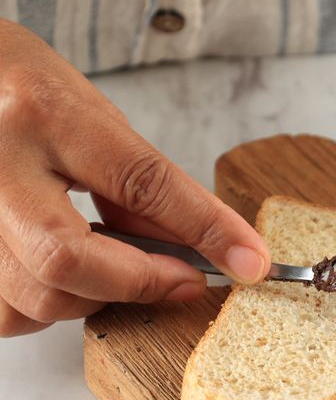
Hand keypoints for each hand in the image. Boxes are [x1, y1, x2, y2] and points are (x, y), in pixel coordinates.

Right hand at [0, 20, 269, 336]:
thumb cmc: (24, 87)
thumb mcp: (94, 118)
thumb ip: (144, 185)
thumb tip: (202, 248)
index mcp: (45, 115)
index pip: (142, 182)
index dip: (204, 229)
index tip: (247, 262)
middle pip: (66, 260)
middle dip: (137, 284)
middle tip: (181, 279)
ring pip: (31, 298)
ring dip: (91, 300)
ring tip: (113, 270)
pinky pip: (3, 311)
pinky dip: (45, 308)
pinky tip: (65, 278)